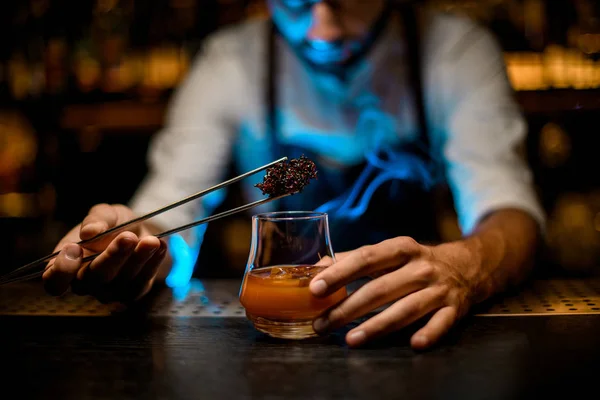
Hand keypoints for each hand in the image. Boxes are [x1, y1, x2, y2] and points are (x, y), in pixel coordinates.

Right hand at [43, 204, 167, 302]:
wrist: (139, 230)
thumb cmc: (112, 224)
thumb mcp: (105, 213)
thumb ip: (96, 218)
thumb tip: (89, 232)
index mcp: (67, 264)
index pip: (53, 281)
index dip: (61, 270)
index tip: (75, 248)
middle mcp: (86, 283)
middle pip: (94, 279)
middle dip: (112, 256)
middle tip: (127, 237)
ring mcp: (109, 291)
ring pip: (121, 282)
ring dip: (138, 260)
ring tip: (151, 240)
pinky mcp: (132, 293)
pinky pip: (142, 283)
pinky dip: (153, 264)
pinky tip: (161, 246)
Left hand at [309, 236, 483, 349]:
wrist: (468, 265)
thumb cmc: (416, 261)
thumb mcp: (390, 253)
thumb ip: (354, 259)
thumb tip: (317, 267)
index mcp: (400, 249)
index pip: (366, 258)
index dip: (340, 273)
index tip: (316, 287)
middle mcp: (420, 268)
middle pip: (380, 289)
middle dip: (348, 308)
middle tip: (322, 324)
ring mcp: (438, 289)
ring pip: (405, 309)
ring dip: (377, 325)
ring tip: (350, 339)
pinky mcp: (454, 309)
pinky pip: (441, 323)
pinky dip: (428, 333)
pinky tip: (414, 344)